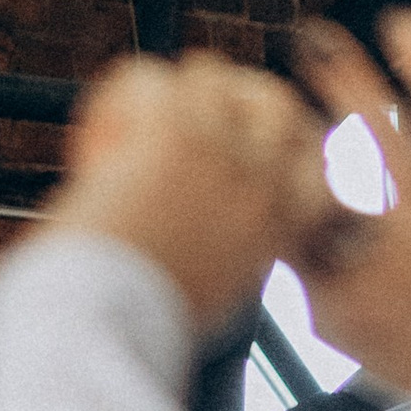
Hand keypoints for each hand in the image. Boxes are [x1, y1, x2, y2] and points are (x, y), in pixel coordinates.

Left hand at [49, 51, 341, 333]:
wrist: (102, 335)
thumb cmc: (139, 333)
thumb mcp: (213, 299)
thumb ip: (234, 253)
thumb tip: (229, 234)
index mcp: (276, 232)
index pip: (315, 165)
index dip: (286, 147)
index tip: (245, 153)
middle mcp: (260, 184)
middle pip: (276, 102)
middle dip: (233, 101)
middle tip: (183, 120)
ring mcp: (221, 150)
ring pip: (209, 75)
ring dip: (168, 98)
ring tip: (127, 139)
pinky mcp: (171, 128)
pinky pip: (146, 79)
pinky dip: (116, 102)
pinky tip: (94, 142)